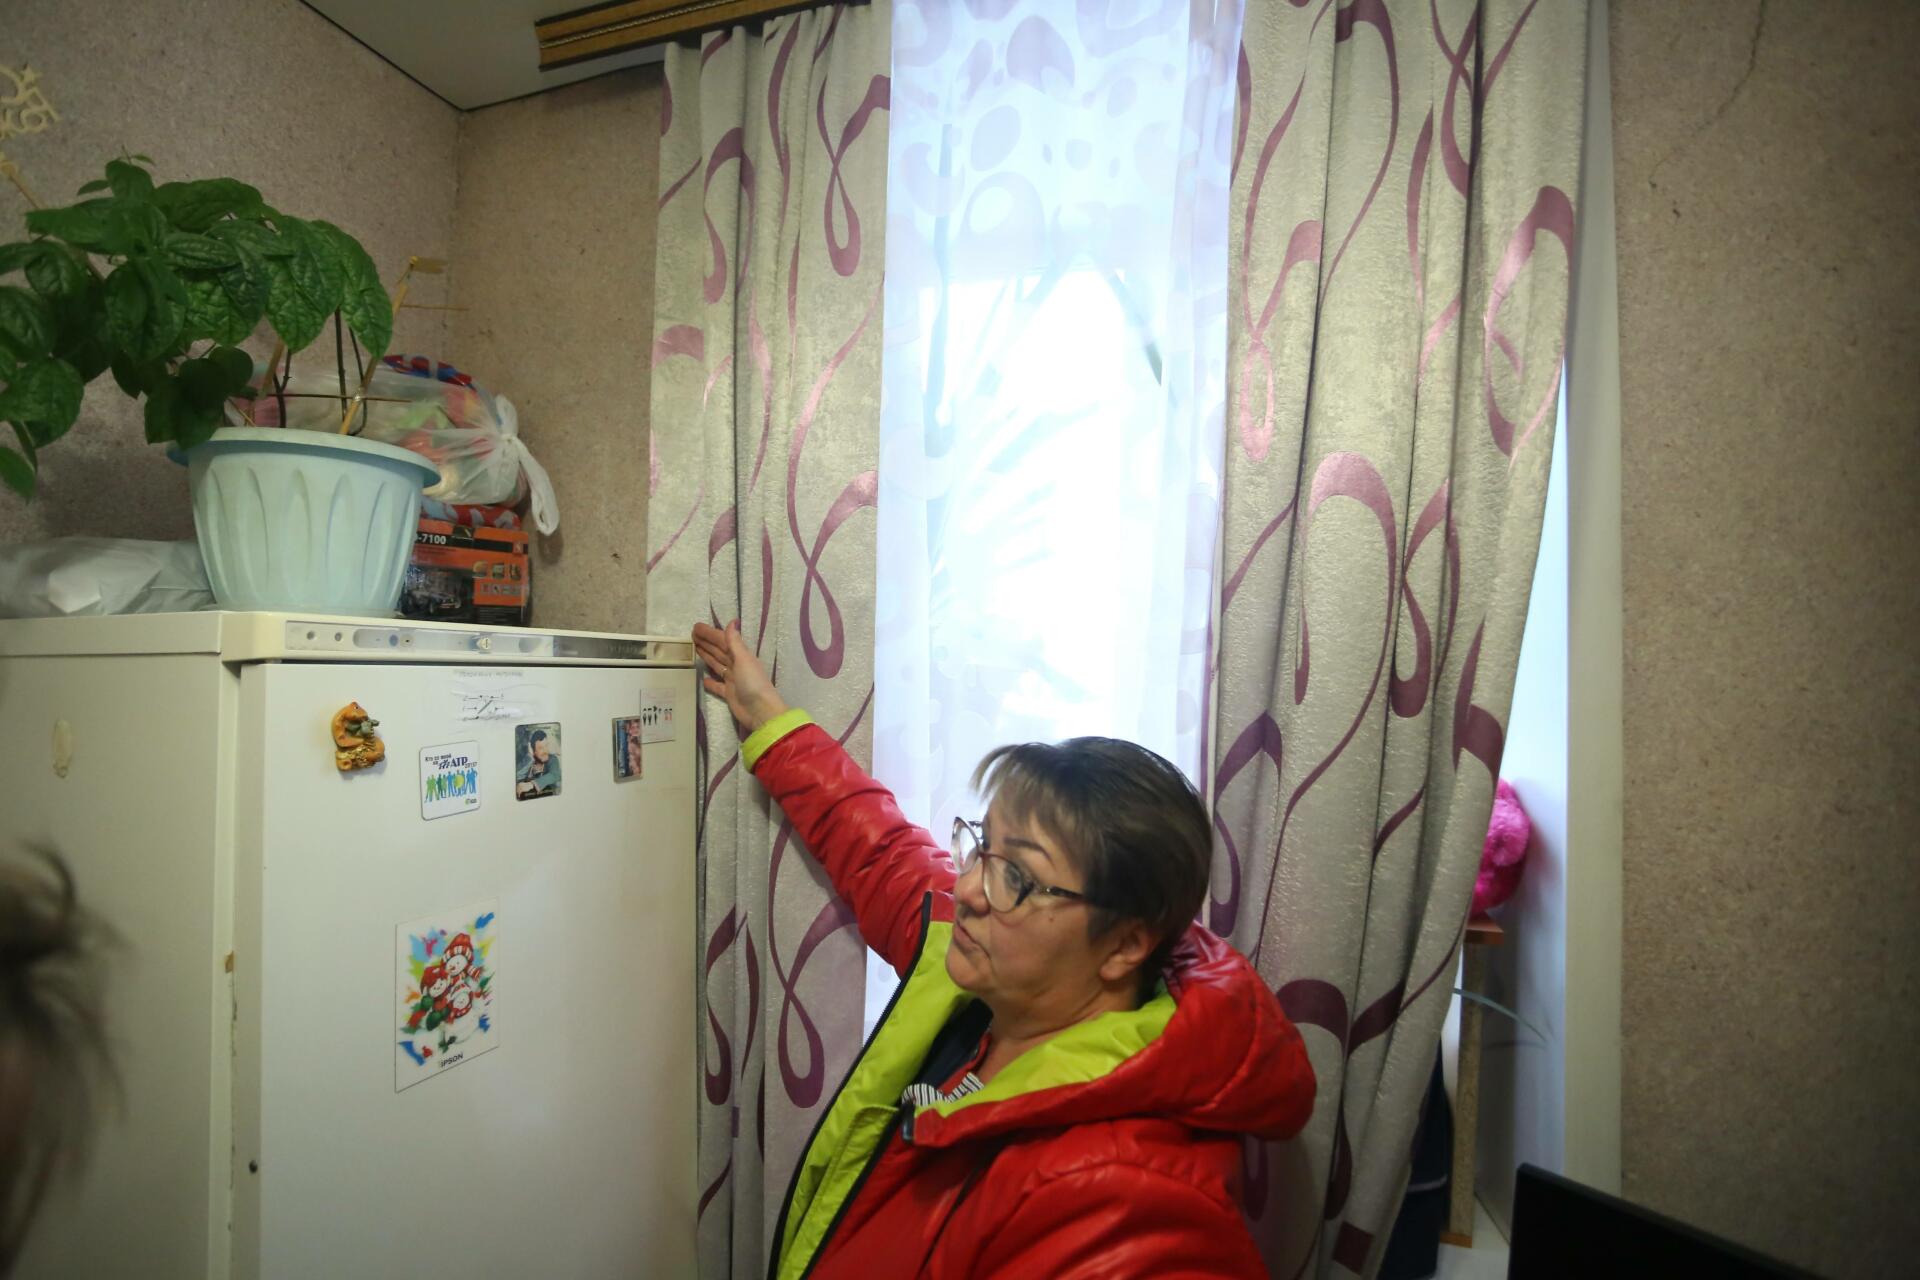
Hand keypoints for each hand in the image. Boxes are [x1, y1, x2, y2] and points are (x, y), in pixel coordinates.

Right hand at [693, 620, 788, 738]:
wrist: (760, 711)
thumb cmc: (753, 683)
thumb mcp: (743, 659)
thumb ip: (735, 642)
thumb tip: (733, 620)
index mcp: (741, 656)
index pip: (722, 640)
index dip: (710, 633)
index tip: (696, 627)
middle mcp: (737, 666)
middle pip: (719, 651)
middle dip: (706, 642)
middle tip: (691, 635)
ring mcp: (733, 680)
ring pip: (717, 665)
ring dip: (707, 657)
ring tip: (695, 649)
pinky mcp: (729, 694)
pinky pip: (717, 686)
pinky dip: (710, 682)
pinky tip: (703, 679)